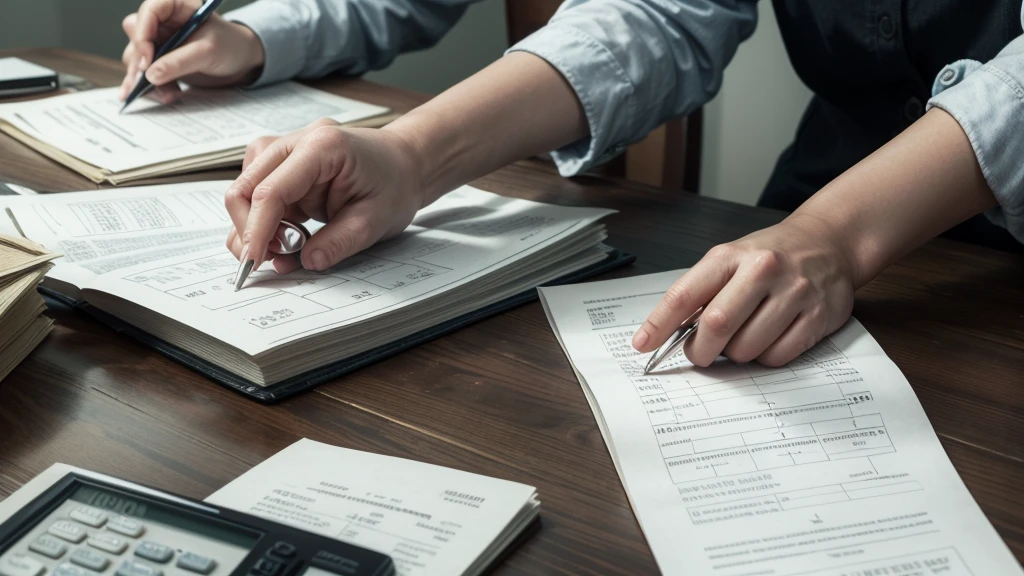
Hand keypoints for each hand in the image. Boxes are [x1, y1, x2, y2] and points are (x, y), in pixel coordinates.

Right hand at [118, 0, 264, 103]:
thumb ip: (179, 61)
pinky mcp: (160, 59)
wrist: (240, 60)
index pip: (149, 12)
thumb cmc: (229, 45)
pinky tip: (164, 96)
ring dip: (146, 79)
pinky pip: (146, 72)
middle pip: (138, 37)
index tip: (147, 62)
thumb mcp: (207, 52)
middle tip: (145, 84)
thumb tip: (150, 75)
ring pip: (137, 58)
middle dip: (140, 63)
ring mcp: (159, 40)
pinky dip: (152, 86)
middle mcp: (162, 20)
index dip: (142, 35)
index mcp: (175, 5)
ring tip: (166, 96)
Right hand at [224, 119, 424, 274]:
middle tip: (270, 259)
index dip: (256, 230)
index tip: (253, 263)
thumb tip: (304, 262)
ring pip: (246, 188)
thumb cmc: (394, 185)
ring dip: (256, 224)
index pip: (271, 191)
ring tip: (287, 245)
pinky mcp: (285, 164)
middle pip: (246, 186)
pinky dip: (265, 218)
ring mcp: (288, 148)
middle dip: (250, 228)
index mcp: (323, 147)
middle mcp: (298, 140)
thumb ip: (338, 243)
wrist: (404, 164)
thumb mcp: (375, 222)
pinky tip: (289, 232)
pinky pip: (259, 191)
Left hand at [632, 214, 857, 366]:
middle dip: (700, 350)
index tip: (642, 345)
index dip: (659, 324)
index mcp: (730, 256)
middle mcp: (763, 270)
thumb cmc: (770, 256)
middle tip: (699, 353)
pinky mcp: (818, 316)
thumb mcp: (730, 261)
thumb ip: (701, 293)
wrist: (829, 243)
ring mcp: (794, 293)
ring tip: (743, 336)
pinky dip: (765, 358)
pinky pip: (777, 357)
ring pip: (746, 348)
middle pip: (716, 326)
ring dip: (735, 354)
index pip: (684, 294)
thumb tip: (667, 334)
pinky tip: (769, 337)